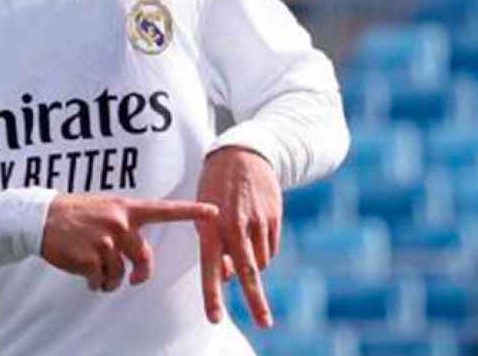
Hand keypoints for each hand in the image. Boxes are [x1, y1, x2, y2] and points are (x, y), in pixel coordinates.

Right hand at [40, 194, 218, 292]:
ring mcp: (105, 240)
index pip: (165, 210)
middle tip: (133, 279)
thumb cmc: (74, 213)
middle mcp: (120, 223)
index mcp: (126, 208)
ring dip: (110, 280)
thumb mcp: (104, 207)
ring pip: (121, 275)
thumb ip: (125, 221)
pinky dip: (95, 283)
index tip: (214, 211)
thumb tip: (138, 247)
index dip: (191, 211)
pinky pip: (101, 281)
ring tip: (96, 271)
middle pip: (144, 259)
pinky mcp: (90, 258)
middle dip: (139, 274)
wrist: (40, 218)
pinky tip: (85, 275)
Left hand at [195, 147, 282, 325]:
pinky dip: (263, 251)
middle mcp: (234, 226)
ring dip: (253, 265)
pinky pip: (270, 249)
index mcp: (211, 226)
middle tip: (264, 323)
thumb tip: (228, 276)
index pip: (210, 267)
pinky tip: (255, 232)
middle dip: (256, 301)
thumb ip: (213, 245)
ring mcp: (257, 222)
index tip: (215, 318)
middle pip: (249, 272)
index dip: (212, 294)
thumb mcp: (204, 214)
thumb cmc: (216, 189)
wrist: (242, 155)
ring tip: (244, 243)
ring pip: (260, 262)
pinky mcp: (274, 217)